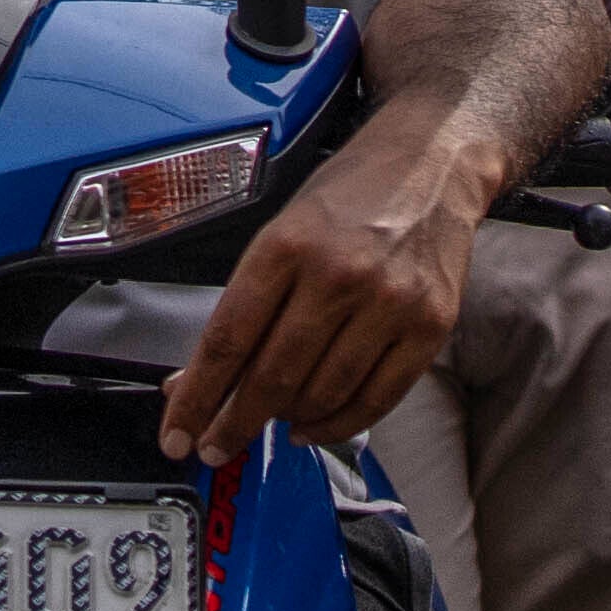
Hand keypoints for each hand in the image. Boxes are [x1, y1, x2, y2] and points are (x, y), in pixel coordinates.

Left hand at [167, 147, 477, 458]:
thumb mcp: (278, 234)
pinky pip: (377, 399)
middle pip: (272, 376)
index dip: (197, 398)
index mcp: (286, 246)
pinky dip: (338, 424)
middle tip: (215, 446)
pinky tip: (313, 426)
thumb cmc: (348, 198)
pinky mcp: (430, 325)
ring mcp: (389, 302)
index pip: (228, 340)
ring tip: (272, 422)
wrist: (431, 163)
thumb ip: (241, 307)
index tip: (178, 435)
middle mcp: (338, 274)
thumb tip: (194, 379)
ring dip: (288, 421)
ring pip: (323, 394)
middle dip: (234, 423)